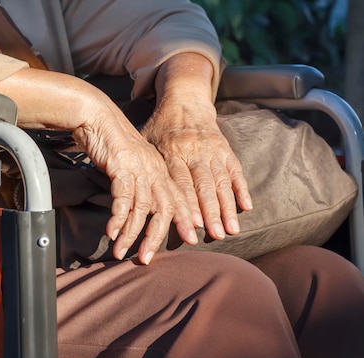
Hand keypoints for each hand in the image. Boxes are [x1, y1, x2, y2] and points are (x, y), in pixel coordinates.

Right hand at [72, 99, 197, 263]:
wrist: (95, 115)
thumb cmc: (110, 140)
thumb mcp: (128, 163)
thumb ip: (135, 183)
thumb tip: (134, 207)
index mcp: (159, 169)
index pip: (176, 198)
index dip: (184, 219)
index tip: (190, 239)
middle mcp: (153, 170)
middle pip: (164, 208)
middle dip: (156, 236)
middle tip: (146, 258)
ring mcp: (139, 168)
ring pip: (141, 208)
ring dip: (130, 233)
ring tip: (120, 252)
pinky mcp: (122, 166)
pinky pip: (122, 198)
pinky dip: (118, 217)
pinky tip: (111, 232)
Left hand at [141, 94, 252, 239]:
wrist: (185, 100)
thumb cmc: (160, 127)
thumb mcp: (146, 141)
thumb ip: (144, 166)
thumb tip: (131, 197)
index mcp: (172, 152)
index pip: (180, 182)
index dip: (187, 204)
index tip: (192, 225)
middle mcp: (194, 152)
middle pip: (203, 186)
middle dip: (210, 213)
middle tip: (215, 236)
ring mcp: (212, 151)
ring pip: (221, 182)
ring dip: (227, 208)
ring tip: (231, 231)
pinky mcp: (225, 150)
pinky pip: (236, 171)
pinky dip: (242, 189)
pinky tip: (247, 208)